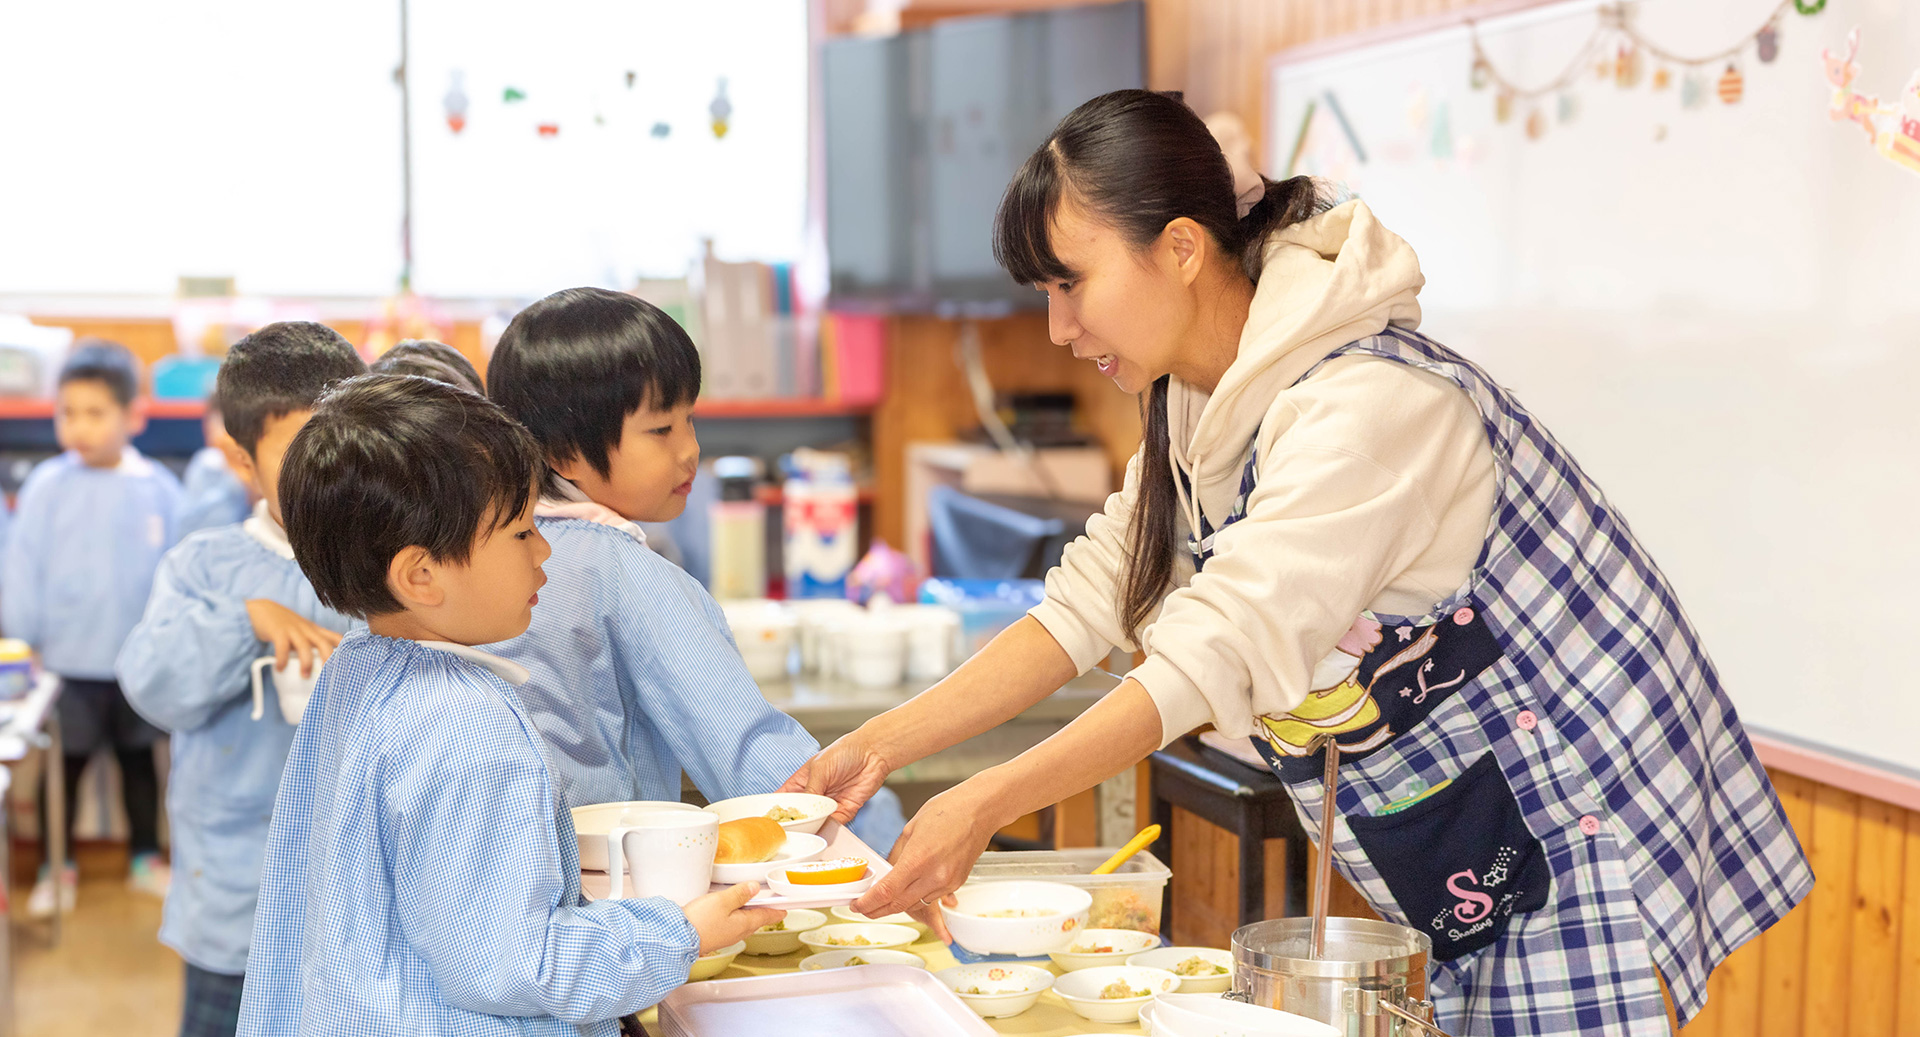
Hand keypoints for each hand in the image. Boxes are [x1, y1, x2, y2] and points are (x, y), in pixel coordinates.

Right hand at [246, 600, 342, 676]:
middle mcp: (307, 630)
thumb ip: (312, 647)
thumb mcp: (304, 633)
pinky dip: (282, 659)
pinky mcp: (278, 631)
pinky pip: (282, 646)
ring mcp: (293, 630)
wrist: (263, 610)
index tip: (351, 665)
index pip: (337, 639)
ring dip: (306, 662)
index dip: (346, 651)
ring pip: (304, 646)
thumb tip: (320, 669)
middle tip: (329, 676)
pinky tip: (280, 668)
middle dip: (329, 660)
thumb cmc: (286, 626)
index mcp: (316, 631)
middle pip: (324, 644)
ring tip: (304, 676)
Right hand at [683, 882, 784, 954]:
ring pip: (744, 923)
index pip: (766, 915)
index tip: (785, 908)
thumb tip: (754, 888)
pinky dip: (736, 917)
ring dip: (749, 914)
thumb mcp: (723, 901)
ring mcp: (726, 936)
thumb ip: (740, 894)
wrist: (678, 939)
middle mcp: (738, 932)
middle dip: (764, 912)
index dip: (777, 910)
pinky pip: (732, 925)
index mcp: (744, 923)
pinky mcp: (715, 936)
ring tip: (750, 904)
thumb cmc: (700, 922)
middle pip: (756, 920)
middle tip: (771, 904)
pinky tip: (729, 912)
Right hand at [779, 732, 891, 823]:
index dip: (775, 810)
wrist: (873, 754)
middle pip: (798, 815)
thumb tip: (802, 812)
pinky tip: (823, 832)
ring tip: (805, 835)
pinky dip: (829, 830)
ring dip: (812, 828)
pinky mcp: (844, 811)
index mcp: (801, 782)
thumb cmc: (844, 752)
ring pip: (815, 823)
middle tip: (787, 833)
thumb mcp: (820, 769)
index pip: (783, 799)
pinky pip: (833, 825)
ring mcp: (827, 805)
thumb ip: (809, 791)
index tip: (768, 823)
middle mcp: (812, 795)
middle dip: (794, 824)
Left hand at [852, 785, 993, 926]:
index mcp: (918, 859)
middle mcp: (934, 876)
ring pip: (915, 905)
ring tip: (884, 901)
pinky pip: (932, 898)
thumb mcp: (911, 828)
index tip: (857, 905)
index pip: (886, 892)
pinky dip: (918, 898)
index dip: (868, 903)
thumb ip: (897, 855)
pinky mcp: (957, 883)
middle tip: (865, 908)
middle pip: (898, 905)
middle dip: (878, 910)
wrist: (981, 809)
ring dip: (897, 905)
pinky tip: (911, 891)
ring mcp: (947, 882)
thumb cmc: (949, 810)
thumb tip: (887, 873)